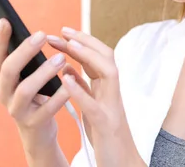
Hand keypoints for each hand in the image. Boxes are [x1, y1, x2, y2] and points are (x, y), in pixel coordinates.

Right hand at [0, 18, 70, 164]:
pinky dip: (59, 95)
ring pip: (25, 89)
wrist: (38, 132)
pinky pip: (47, 108)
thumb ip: (21, 57)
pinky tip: (70, 84)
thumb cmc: (33, 95)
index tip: (6, 20)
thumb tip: (23, 28)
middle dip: (24, 51)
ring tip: (61, 58)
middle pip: (8, 70)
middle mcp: (3, 93)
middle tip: (42, 35)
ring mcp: (17, 110)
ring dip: (43, 72)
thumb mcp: (23, 76)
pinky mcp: (33, 123)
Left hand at [47, 28, 143, 166]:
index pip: (98, 57)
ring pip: (108, 73)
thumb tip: (67, 68)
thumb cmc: (106, 136)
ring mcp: (112, 109)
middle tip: (62, 31)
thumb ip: (83, 88)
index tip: (63, 32)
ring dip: (87, 57)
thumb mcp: (92, 107)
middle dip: (85, 41)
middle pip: (106, 57)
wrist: (122, 165)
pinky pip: (95, 105)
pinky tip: (65, 79)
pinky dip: (80, 90)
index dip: (82, 42)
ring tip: (67, 46)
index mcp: (107, 90)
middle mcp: (113, 94)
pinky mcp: (107, 126)